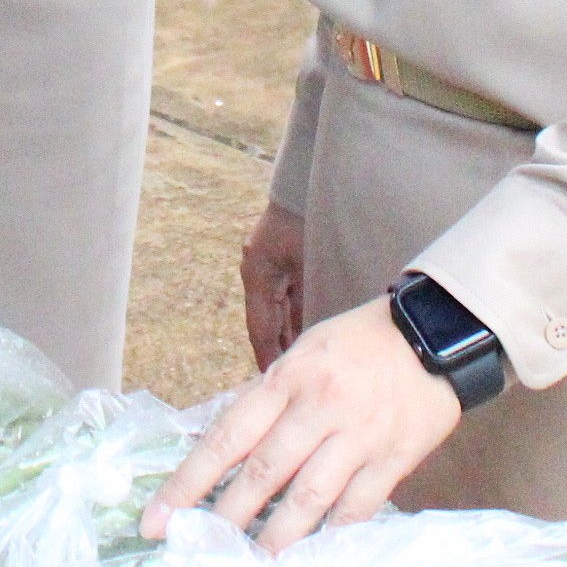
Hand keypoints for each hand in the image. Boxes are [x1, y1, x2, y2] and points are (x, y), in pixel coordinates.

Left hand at [142, 297, 464, 553]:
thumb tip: (221, 447)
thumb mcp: (303, 355)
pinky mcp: (394, 458)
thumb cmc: (358, 345)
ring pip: (309, 497)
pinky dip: (332, 535)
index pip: (228, 437)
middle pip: (264, 473)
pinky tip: (312, 557)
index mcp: (288, 378)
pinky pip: (358, 507)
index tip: (158, 519)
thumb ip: (266, 400)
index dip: (189, 482)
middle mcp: (320, 407)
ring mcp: (359, 435)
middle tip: (197, 554)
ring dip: (277, 538)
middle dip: (225, 519)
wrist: (438, 333)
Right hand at [240, 201, 306, 369]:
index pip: (259, 330)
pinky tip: (308, 334)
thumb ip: (306, 300)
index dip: (266, 358)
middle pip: (266, 323)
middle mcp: (259, 276)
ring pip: (278, 312)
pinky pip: (287, 298)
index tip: (274, 382)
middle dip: (278, 350)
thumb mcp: (307, 263)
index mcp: (257, 277)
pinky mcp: (282, 262)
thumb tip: (308, 337)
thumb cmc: (307, 220)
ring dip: (289, 335)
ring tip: (302, 364)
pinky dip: (296, 317)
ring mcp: (269, 269)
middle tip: (292, 380)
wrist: (308, 183)